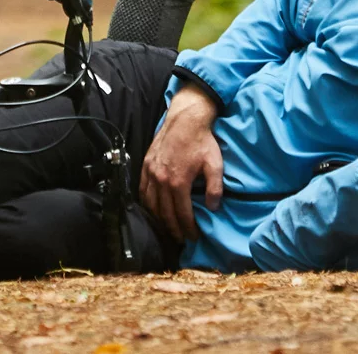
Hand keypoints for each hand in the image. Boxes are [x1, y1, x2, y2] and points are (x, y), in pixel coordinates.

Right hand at [140, 82, 221, 240]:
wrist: (185, 119)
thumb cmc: (202, 141)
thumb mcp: (215, 164)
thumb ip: (215, 188)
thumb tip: (213, 207)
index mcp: (178, 182)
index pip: (182, 214)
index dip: (188, 229)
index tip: (193, 237)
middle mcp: (161, 180)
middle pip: (165, 213)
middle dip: (173, 229)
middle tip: (181, 238)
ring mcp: (151, 173)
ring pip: (151, 204)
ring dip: (158, 220)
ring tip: (167, 228)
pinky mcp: (145, 165)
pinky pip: (142, 190)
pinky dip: (146, 204)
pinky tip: (152, 210)